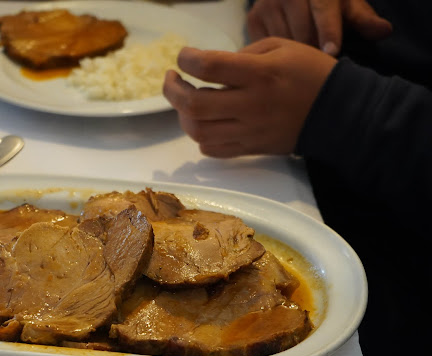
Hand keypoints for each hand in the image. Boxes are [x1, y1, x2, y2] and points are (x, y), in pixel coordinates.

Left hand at [163, 37, 336, 157]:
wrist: (340, 112)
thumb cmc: (311, 73)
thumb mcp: (282, 47)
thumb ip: (243, 54)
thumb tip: (211, 67)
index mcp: (259, 74)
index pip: (208, 67)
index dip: (187, 60)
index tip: (184, 57)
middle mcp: (251, 105)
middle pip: (194, 105)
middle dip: (172, 90)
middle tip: (173, 79)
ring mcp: (250, 131)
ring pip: (198, 131)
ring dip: (183, 115)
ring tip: (186, 102)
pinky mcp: (252, 148)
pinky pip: (213, 150)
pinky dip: (200, 137)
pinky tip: (204, 122)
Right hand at [247, 0, 391, 55]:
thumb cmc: (326, 2)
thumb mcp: (346, 5)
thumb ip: (363, 19)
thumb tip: (384, 31)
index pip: (323, 10)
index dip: (329, 32)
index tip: (332, 52)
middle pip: (302, 33)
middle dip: (313, 52)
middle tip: (321, 68)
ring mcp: (267, 6)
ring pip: (282, 43)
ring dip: (293, 58)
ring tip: (302, 66)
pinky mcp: (253, 19)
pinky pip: (265, 47)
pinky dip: (276, 56)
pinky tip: (284, 60)